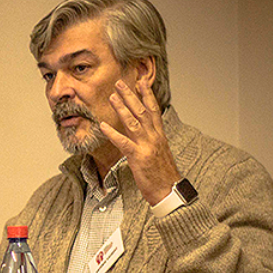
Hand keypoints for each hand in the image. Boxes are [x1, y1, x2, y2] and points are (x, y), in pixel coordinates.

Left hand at [100, 79, 180, 205]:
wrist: (169, 191)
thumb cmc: (162, 174)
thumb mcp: (158, 152)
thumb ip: (150, 139)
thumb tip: (143, 130)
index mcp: (159, 135)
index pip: (153, 110)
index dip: (147, 95)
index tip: (141, 82)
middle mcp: (154, 137)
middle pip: (142, 111)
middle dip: (130, 95)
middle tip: (120, 83)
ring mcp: (146, 146)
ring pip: (133, 122)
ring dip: (121, 108)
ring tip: (112, 96)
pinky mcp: (138, 157)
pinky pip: (123, 142)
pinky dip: (112, 133)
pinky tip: (102, 125)